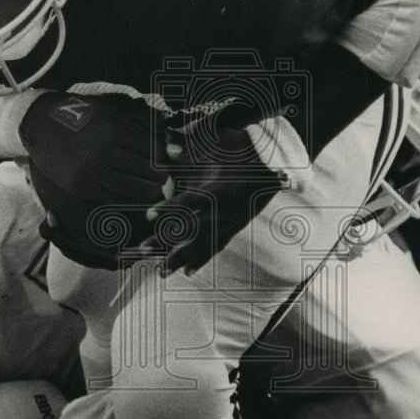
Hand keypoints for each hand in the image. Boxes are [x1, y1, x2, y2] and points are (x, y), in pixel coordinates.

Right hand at [22, 93, 168, 268]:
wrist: (41, 125)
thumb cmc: (83, 113)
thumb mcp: (113, 108)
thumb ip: (144, 121)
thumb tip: (172, 142)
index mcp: (113, 129)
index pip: (152, 150)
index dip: (165, 157)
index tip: (169, 160)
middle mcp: (102, 152)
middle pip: (146, 172)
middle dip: (160, 176)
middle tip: (164, 177)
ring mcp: (90, 172)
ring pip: (133, 189)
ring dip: (149, 191)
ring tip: (154, 188)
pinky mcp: (81, 187)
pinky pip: (113, 198)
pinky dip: (128, 198)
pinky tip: (135, 195)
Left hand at [139, 127, 285, 274]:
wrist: (277, 169)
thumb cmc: (247, 155)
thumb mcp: (221, 145)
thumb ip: (192, 149)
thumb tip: (169, 148)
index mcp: (219, 192)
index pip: (189, 202)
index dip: (168, 209)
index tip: (148, 215)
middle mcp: (223, 212)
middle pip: (190, 231)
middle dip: (165, 242)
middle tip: (142, 251)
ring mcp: (229, 224)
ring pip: (201, 245)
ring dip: (179, 259)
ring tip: (160, 273)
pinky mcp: (234, 229)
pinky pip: (216, 248)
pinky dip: (201, 260)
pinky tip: (187, 272)